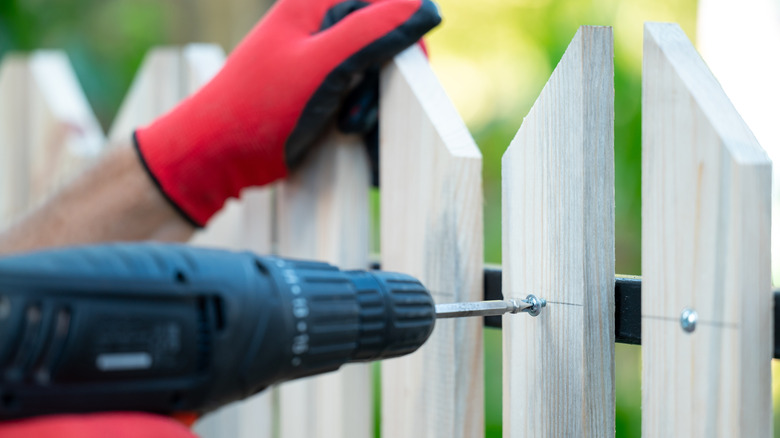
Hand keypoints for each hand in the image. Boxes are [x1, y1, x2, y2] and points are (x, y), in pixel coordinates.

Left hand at [134, 0, 440, 226]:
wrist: (213, 155)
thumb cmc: (258, 109)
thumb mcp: (323, 68)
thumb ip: (374, 32)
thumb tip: (426, 7)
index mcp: (315, 4)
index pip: (387, 3)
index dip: (405, 37)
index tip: (404, 76)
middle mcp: (318, 25)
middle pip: (384, 40)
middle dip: (384, 81)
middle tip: (359, 115)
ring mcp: (317, 57)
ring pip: (374, 72)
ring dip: (372, 105)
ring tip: (347, 129)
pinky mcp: (317, 88)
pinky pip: (357, 93)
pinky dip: (361, 117)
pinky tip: (348, 137)